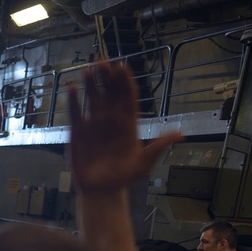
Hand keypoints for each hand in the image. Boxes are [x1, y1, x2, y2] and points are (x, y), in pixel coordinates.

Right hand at [68, 60, 182, 193]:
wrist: (102, 190)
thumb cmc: (124, 177)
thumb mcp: (145, 163)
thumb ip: (159, 146)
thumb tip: (180, 135)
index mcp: (128, 123)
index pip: (127, 96)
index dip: (124, 81)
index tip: (120, 66)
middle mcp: (111, 120)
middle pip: (110, 93)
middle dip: (107, 76)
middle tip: (102, 60)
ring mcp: (94, 125)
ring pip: (93, 99)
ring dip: (90, 83)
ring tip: (87, 68)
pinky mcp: (78, 132)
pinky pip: (75, 113)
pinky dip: (73, 101)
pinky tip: (71, 88)